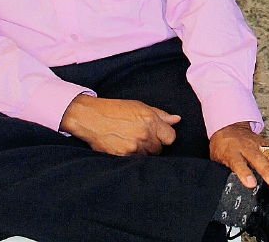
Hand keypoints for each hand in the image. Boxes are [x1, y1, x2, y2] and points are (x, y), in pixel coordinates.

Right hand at [59, 94, 179, 155]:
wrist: (90, 118)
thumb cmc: (116, 110)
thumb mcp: (140, 107)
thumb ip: (161, 115)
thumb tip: (177, 120)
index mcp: (150, 120)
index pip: (171, 137)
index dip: (165, 136)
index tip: (157, 135)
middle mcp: (144, 135)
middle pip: (159, 149)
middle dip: (153, 144)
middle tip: (139, 136)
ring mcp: (133, 147)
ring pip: (148, 156)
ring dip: (142, 152)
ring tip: (130, 141)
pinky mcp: (123, 156)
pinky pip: (135, 161)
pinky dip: (132, 157)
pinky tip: (124, 147)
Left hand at [209, 121, 268, 188]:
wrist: (229, 127)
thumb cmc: (222, 146)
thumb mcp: (217, 159)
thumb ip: (225, 170)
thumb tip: (228, 185)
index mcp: (231, 152)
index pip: (238, 163)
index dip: (245, 173)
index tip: (251, 183)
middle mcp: (246, 147)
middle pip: (258, 159)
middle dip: (268, 171)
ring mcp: (257, 143)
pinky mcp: (265, 142)